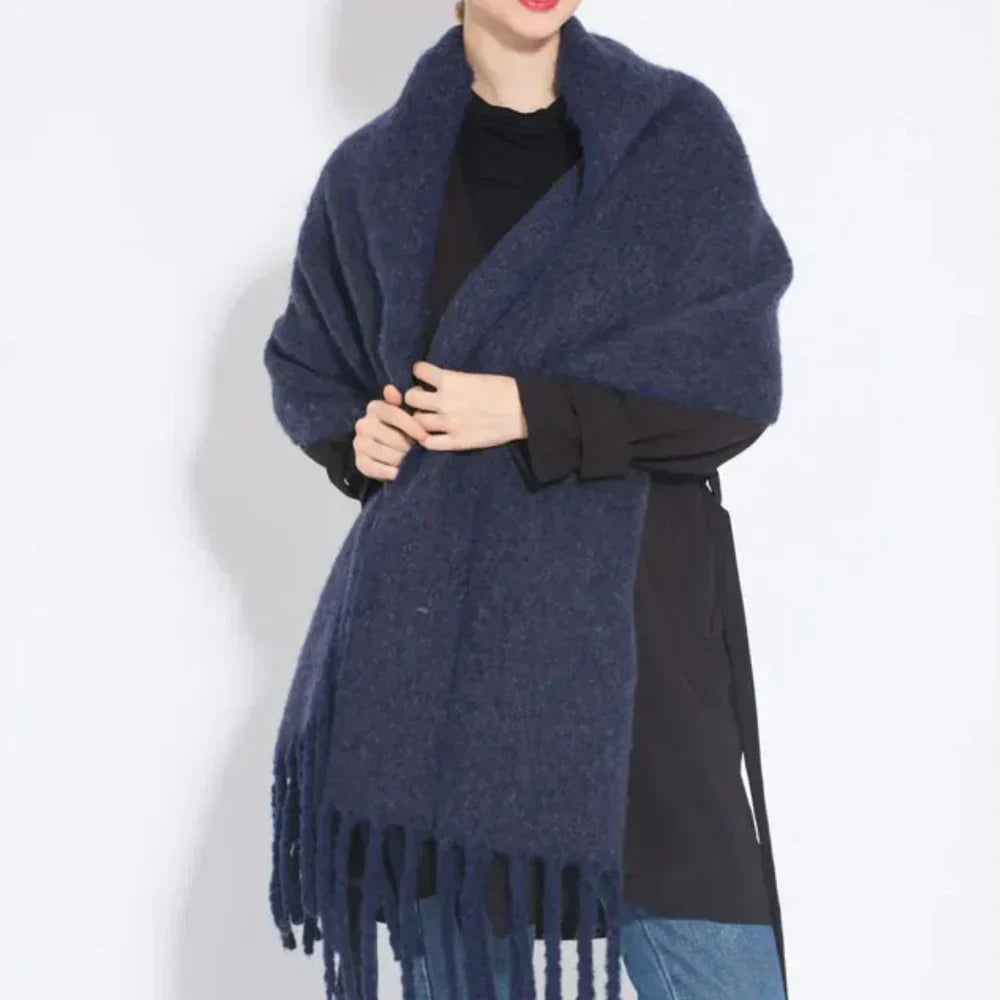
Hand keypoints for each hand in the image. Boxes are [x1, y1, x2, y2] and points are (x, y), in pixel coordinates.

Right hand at [352, 384, 428, 480]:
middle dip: (409, 446)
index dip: (411, 426)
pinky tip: (400, 472)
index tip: (424, 437)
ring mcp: (359, 444)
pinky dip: (391, 472)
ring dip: (402, 460)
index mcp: (374, 407)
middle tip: (418, 451)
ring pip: (387, 454)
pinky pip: (377, 469)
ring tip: (411, 461)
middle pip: (392, 437)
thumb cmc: (401, 427)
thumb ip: (403, 400)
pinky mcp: (359, 462)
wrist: (387, 449)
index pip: (393, 414)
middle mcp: (363, 424)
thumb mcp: (405, 412)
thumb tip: (391, 388)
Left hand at [404, 361, 526, 450]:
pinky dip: (426, 439)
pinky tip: (431, 434)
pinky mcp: (456, 441)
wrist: (522, 411)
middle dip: (415, 397)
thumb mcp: (474, 376)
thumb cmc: (503, 389)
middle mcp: (444, 401)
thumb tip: (437, 382)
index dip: (419, 372)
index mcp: (450, 380)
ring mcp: (448, 423)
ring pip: (417, 420)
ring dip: (420, 417)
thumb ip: (453, 380)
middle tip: (424, 399)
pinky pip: (428, 442)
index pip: (418, 371)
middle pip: (411, 398)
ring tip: (429, 417)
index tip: (423, 376)